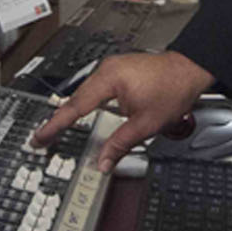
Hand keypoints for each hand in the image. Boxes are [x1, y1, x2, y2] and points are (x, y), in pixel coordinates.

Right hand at [29, 50, 214, 171]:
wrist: (191, 70)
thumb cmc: (173, 89)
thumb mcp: (146, 124)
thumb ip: (120, 144)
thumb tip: (103, 161)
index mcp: (109, 80)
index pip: (75, 107)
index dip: (55, 126)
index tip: (40, 137)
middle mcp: (107, 70)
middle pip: (76, 99)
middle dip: (61, 120)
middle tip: (44, 138)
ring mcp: (112, 68)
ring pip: (86, 94)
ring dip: (75, 112)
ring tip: (59, 130)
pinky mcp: (118, 71)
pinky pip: (96, 89)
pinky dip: (89, 104)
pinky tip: (86, 114)